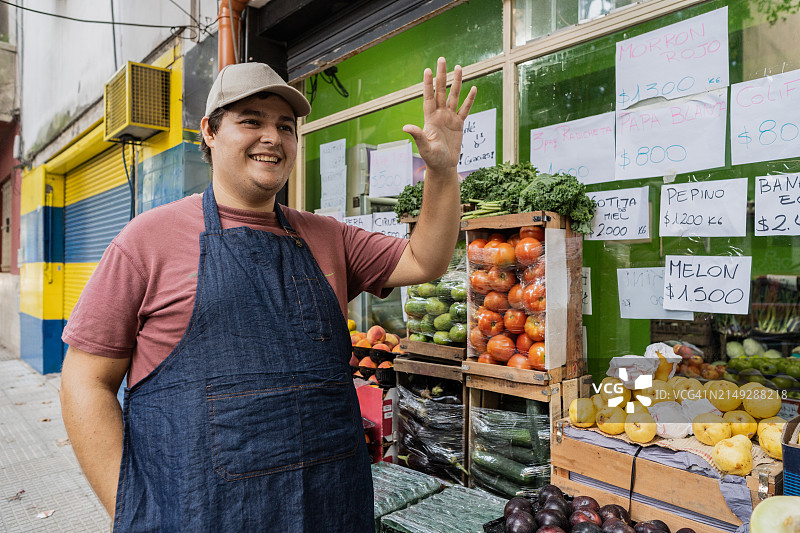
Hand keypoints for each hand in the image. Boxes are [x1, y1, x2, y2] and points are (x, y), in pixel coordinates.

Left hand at [403, 57, 476, 176]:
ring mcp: (449, 118)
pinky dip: (469, 99)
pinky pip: (465, 109)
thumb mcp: (425, 147)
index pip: (429, 97)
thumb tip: (405, 127)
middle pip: (441, 91)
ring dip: (456, 82)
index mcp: (430, 119)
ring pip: (454, 96)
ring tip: (459, 67)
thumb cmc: (432, 159)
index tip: (427, 70)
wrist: (443, 166)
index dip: (428, 84)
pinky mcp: (458, 124)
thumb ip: (417, 136)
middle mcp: (439, 115)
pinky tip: (473, 88)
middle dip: (442, 75)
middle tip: (442, 59)